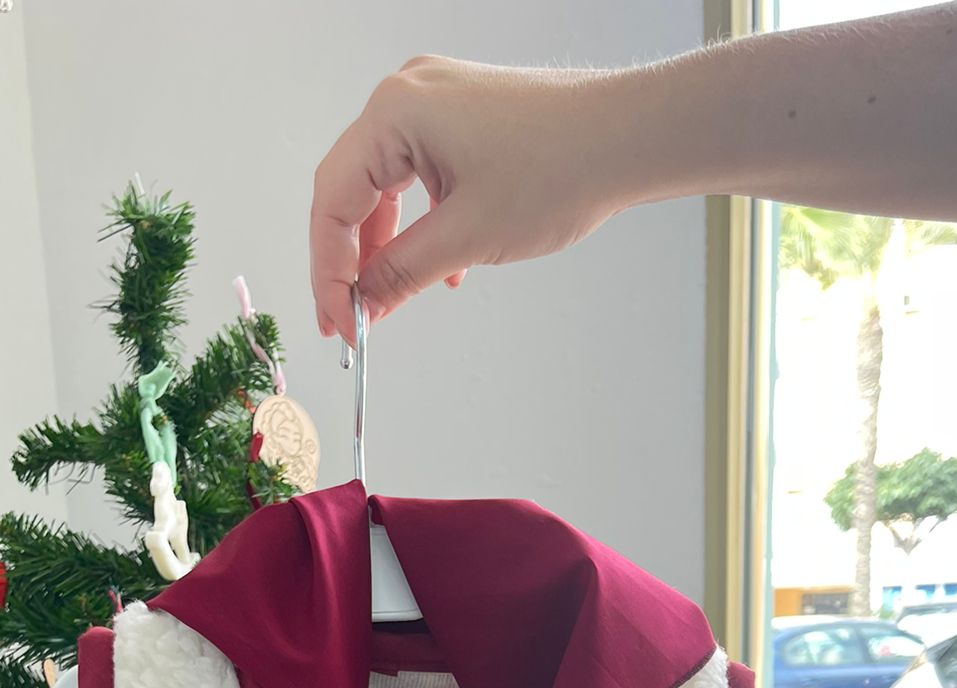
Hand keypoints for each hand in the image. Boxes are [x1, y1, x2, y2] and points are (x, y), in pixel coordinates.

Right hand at [310, 55, 633, 339]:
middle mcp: (406, 97)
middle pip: (349, 190)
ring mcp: (434, 103)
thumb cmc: (562, 167)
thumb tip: (363, 305)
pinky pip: (416, 175)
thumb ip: (401, 272)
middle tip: (347, 321)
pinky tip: (438, 268)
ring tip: (389, 299)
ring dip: (384, 247)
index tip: (338, 322)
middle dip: (348, 262)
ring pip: (382, 187)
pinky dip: (417, 224)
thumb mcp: (468, 237)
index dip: (328, 271)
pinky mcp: (459, 118)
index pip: (334, 201)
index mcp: (396, 112)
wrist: (628, 136)